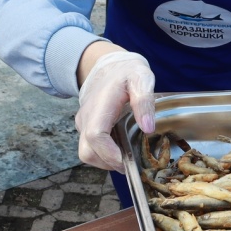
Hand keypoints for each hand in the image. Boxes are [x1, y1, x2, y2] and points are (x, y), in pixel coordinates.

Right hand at [75, 47, 154, 170]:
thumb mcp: (142, 79)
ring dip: (106, 161)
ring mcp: (83, 124)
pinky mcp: (85, 129)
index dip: (109, 153)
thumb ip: (144, 101)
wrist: (109, 66)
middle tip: (132, 162)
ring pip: (87, 154)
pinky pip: (91, 149)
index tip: (126, 160)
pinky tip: (121, 149)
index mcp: (100, 106)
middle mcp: (86, 118)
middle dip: (109, 163)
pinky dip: (105, 156)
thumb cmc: (127, 72)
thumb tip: (147, 128)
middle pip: (88, 152)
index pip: (95, 135)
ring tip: (128, 157)